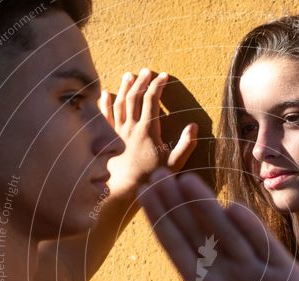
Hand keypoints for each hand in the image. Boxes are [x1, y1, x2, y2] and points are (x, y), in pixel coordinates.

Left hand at [99, 69, 197, 196]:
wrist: (123, 191)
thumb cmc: (151, 179)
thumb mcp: (174, 165)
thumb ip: (185, 145)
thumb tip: (193, 126)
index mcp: (148, 131)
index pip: (152, 100)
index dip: (158, 85)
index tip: (164, 76)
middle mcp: (131, 128)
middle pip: (135, 97)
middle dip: (142, 81)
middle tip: (147, 70)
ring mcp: (117, 132)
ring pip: (119, 103)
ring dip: (124, 87)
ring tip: (129, 75)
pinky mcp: (107, 140)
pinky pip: (104, 117)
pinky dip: (105, 104)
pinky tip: (105, 94)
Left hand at [136, 168, 298, 280]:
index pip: (176, 246)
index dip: (161, 220)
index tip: (143, 194)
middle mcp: (225, 270)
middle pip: (196, 231)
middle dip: (177, 204)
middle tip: (156, 174)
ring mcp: (253, 269)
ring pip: (226, 233)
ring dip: (207, 208)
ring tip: (186, 181)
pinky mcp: (282, 273)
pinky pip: (263, 247)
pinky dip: (249, 230)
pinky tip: (231, 210)